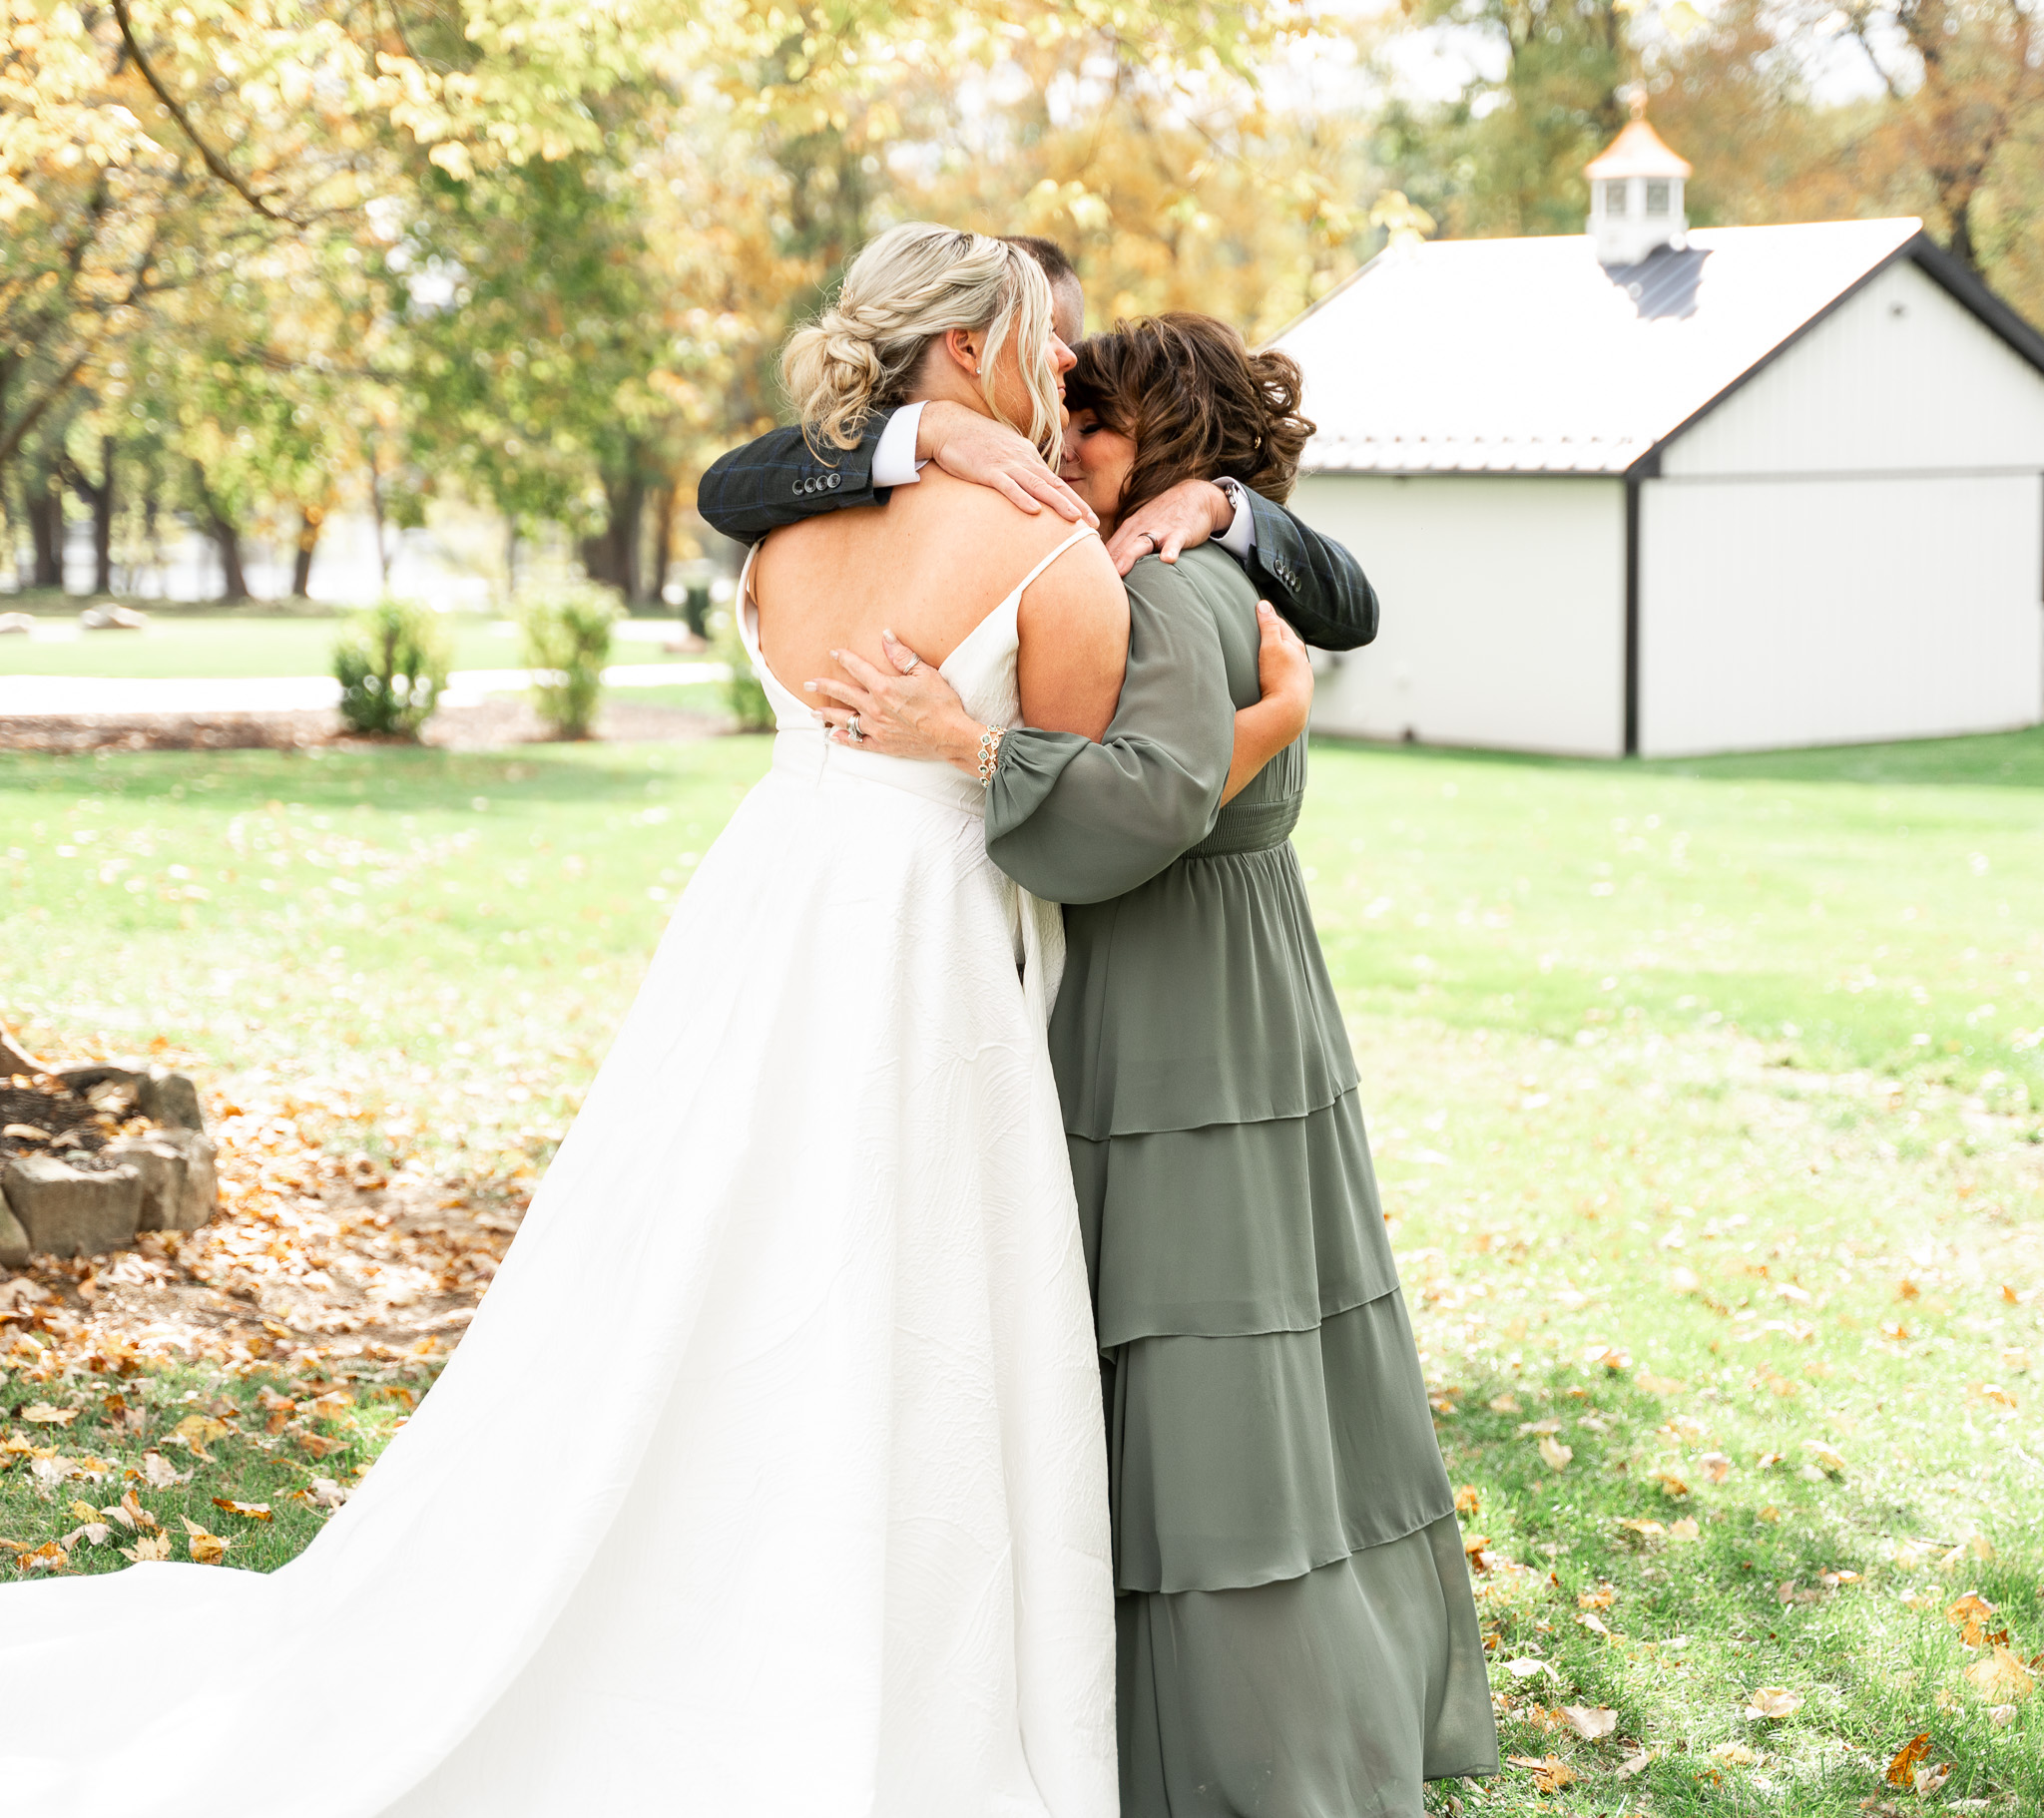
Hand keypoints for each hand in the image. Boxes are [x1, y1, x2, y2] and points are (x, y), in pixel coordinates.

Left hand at [806, 631, 985, 773]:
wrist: (951, 736)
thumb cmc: (942, 703)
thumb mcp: (925, 672)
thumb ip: (902, 654)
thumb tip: (886, 635)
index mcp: (884, 688)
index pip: (857, 668)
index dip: (844, 658)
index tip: (834, 652)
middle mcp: (875, 708)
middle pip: (843, 694)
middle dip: (824, 686)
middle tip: (808, 683)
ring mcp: (877, 728)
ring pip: (845, 720)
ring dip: (828, 715)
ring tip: (814, 712)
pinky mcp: (883, 745)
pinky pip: (858, 742)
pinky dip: (844, 739)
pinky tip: (833, 736)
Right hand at [919, 402, 1097, 526]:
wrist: (948, 424)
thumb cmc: (974, 440)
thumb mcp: (1003, 452)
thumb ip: (1018, 467)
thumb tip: (1029, 487)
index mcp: (1027, 455)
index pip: (1055, 481)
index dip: (1074, 499)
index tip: (1089, 517)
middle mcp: (1022, 459)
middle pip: (1054, 484)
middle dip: (1076, 504)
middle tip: (1094, 523)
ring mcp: (1006, 464)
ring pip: (1037, 486)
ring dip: (1057, 503)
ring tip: (1075, 519)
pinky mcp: (987, 470)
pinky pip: (1008, 486)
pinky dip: (1021, 498)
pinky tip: (1035, 510)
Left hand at [1104, 477, 1233, 575]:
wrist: (1195, 496)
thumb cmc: (1164, 518)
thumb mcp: (1141, 528)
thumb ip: (1125, 547)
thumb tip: (1107, 570)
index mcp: (1129, 529)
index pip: (1109, 550)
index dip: (1097, 566)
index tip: (1088, 584)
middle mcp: (1140, 528)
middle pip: (1120, 547)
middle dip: (1107, 565)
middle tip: (1095, 582)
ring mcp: (1161, 529)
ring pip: (1142, 543)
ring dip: (1130, 556)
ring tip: (1121, 571)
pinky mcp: (1181, 531)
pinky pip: (1175, 541)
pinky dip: (1171, 549)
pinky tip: (1168, 560)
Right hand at [1255, 600, 1312, 738]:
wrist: (1287, 713)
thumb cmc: (1278, 678)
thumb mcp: (1270, 646)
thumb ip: (1268, 625)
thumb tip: (1264, 605)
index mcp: (1296, 646)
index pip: (1281, 625)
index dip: (1269, 618)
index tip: (1260, 612)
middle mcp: (1303, 661)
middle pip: (1288, 644)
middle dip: (1278, 638)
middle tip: (1264, 632)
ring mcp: (1303, 679)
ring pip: (1292, 663)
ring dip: (1283, 659)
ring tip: (1272, 657)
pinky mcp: (1299, 695)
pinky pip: (1291, 680)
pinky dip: (1284, 676)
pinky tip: (1278, 680)